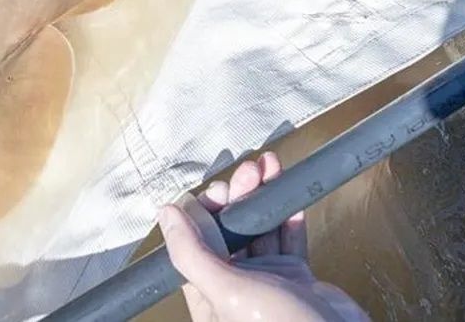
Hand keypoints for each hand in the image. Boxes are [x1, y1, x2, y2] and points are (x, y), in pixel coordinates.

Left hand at [158, 153, 369, 321]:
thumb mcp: (228, 291)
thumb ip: (193, 253)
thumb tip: (166, 213)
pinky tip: (288, 191)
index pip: (196, 245)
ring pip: (260, 231)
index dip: (205, 212)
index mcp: (210, 298)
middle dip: (238, 197)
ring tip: (269, 166)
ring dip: (264, 198)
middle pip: (230, 233)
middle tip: (249, 170)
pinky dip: (289, 215)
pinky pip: (289, 240)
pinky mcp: (297, 279)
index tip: (217, 189)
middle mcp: (236, 290)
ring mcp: (268, 283)